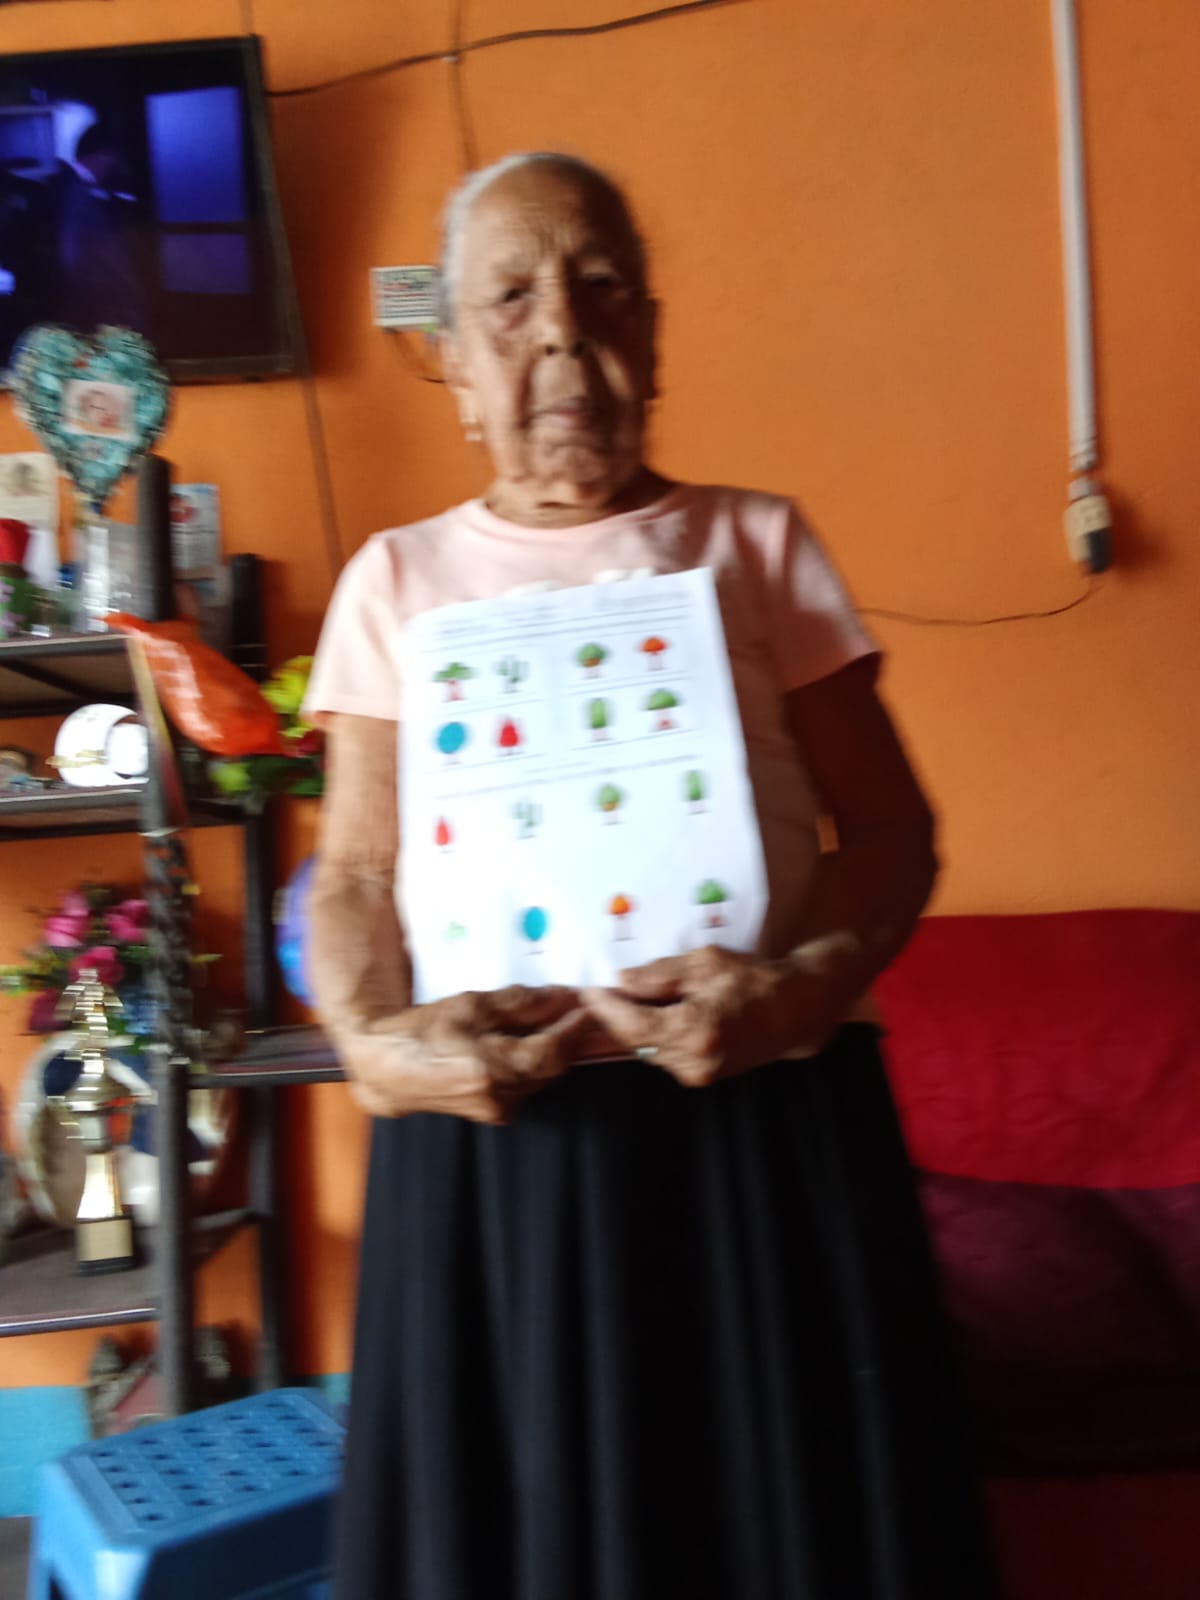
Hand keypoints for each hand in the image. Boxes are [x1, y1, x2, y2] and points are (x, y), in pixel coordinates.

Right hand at [337, 985, 590, 1122]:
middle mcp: (500, 1097)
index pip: (554, 1050)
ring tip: (561, 1021)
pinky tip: (532, 1043)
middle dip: (571, 1037)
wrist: (385, 1067)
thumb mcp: (471, 1005)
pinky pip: (525, 1084)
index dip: (577, 1027)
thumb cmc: (421, 1030)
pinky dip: (535, 1063)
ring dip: (554, 1051)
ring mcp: (496, 1110)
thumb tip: (562, 997)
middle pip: (553, 1067)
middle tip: (583, 1009)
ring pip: (541, 1077)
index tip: (591, 1005)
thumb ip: (520, 1003)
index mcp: (493, 1069)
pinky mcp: (491, 1113)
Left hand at [584, 946, 831, 1087]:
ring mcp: (699, 1074)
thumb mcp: (706, 963)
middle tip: (598, 991)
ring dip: (634, 1027)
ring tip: (622, 998)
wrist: (797, 1010)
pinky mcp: (704, 1077)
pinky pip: (666, 1054)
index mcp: (694, 1030)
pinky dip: (654, 1035)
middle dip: (615, 1016)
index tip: (587, 989)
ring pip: (649, 1050)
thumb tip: (621, 980)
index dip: (605, 1008)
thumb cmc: (755, 979)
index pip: (632, 1025)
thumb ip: (661, 975)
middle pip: (636, 1041)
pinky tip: (652, 1013)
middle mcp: (693, 1061)